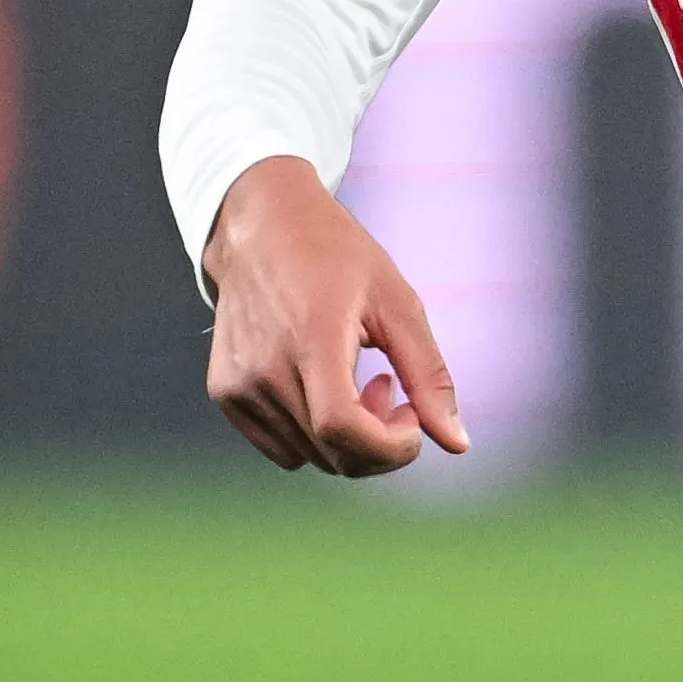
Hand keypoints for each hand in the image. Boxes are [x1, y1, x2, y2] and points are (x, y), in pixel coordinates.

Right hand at [200, 158, 474, 476]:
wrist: (260, 225)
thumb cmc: (334, 255)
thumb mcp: (396, 303)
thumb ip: (429, 375)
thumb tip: (457, 444)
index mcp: (311, 338)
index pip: (342, 429)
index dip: (389, 447)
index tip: (413, 424)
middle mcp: (265, 367)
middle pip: (333, 454)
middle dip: (379, 440)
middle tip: (390, 387)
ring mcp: (239, 384)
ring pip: (311, 457)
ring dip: (347, 438)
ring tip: (356, 380)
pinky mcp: (225, 393)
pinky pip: (283, 449)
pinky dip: (313, 437)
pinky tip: (322, 388)